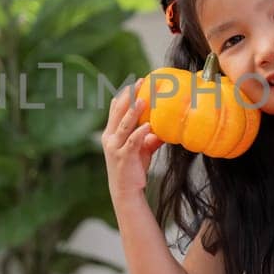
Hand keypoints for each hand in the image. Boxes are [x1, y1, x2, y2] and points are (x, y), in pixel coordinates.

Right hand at [102, 79, 164, 201]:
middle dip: (128, 96)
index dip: (124, 94)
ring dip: (133, 111)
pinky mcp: (123, 157)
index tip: (136, 82)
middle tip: (139, 82)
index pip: (115, 109)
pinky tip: (148, 126)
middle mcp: (109, 138)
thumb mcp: (142, 149)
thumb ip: (150, 137)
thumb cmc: (133, 168)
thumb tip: (164, 128)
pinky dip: (140, 133)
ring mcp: (115, 147)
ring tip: (143, 99)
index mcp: (111, 133)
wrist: (126, 192)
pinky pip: (132, 141)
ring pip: (124, 125)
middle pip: (118, 112)